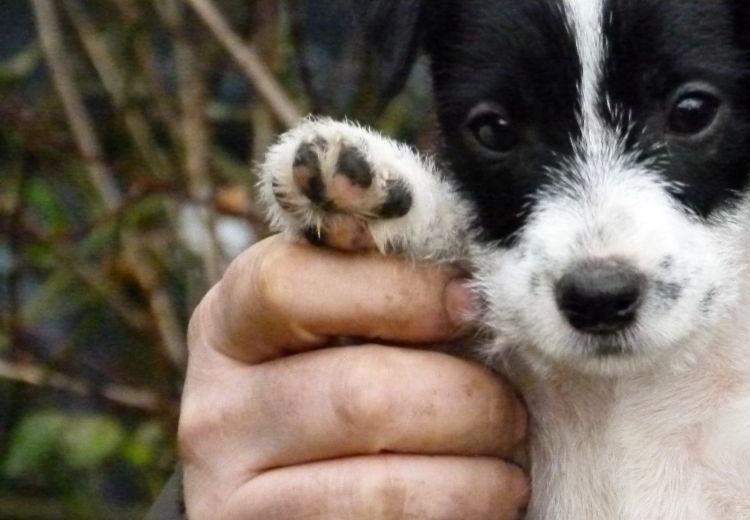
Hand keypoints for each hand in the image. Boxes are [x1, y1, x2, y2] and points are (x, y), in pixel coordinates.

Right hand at [179, 235, 528, 518]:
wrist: (308, 487)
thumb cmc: (357, 377)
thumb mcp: (354, 323)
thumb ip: (392, 287)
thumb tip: (481, 274)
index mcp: (234, 319)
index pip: (290, 284)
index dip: (396, 290)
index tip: (470, 304)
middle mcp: (216, 403)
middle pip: (358, 392)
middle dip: (463, 401)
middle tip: (511, 409)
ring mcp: (226, 487)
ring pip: (376, 478)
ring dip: (472, 473)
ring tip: (510, 465)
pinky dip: (452, 512)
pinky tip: (487, 498)